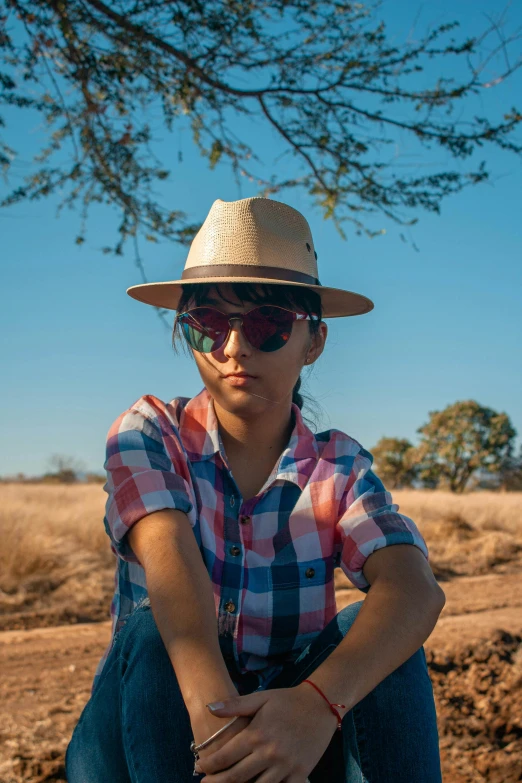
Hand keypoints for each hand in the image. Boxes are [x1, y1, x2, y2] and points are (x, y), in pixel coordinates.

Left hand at [194, 684, 338, 782]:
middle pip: (236, 777)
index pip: (225, 756)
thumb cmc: (287, 700)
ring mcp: (286, 766)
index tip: (200, 767)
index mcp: (257, 734)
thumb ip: (235, 705)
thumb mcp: (261, 698)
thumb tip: (209, 707)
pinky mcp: (300, 774)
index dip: (209, 765)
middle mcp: (269, 753)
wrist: (321, 704)